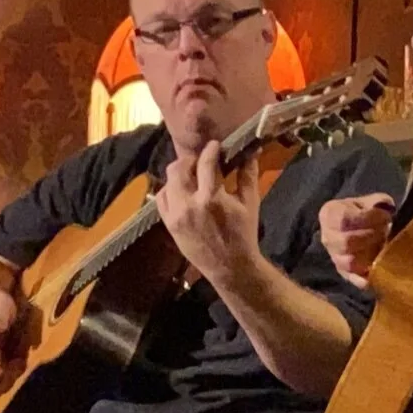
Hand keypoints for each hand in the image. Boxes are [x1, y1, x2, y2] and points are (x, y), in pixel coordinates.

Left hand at [154, 142, 264, 293]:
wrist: (230, 267)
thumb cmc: (244, 234)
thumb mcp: (249, 203)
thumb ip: (248, 174)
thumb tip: (251, 151)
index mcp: (211, 199)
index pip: (205, 163)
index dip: (210, 150)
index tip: (215, 145)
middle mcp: (189, 205)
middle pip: (178, 168)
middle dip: (190, 160)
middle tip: (201, 162)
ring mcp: (175, 216)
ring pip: (168, 182)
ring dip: (179, 174)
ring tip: (192, 176)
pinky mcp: (169, 224)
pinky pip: (161, 199)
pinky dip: (170, 190)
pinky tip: (182, 191)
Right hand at [319, 193, 396, 289]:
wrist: (357, 227)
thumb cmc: (364, 212)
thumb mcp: (370, 201)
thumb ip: (379, 202)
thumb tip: (387, 209)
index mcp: (330, 214)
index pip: (343, 220)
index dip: (368, 218)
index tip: (386, 216)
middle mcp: (328, 238)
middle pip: (346, 242)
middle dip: (371, 236)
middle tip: (386, 231)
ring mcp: (335, 257)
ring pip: (349, 262)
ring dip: (371, 254)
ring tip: (384, 245)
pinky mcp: (345, 274)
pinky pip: (355, 279)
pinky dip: (368, 277)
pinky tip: (380, 268)